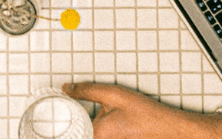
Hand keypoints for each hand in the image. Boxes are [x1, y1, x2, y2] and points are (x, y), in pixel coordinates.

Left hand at [62, 83, 218, 138]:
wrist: (170, 128)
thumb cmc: (146, 114)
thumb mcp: (113, 94)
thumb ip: (86, 91)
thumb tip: (66, 89)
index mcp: (96, 133)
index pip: (70, 133)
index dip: (61, 126)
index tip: (51, 122)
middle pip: (79, 136)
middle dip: (72, 129)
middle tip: (64, 120)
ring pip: (89, 137)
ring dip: (85, 131)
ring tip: (80, 122)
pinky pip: (100, 138)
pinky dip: (96, 133)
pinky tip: (100, 127)